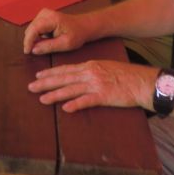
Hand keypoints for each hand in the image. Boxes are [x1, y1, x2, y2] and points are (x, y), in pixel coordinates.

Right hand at [23, 8, 90, 54]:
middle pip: (31, 29)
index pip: (34, 29)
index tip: (27, 52)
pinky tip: (45, 39)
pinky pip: (34, 28)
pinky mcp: (42, 16)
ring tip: (44, 45)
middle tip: (36, 52)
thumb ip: (49, 47)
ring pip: (31, 29)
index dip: (28, 41)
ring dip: (34, 38)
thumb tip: (33, 50)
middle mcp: (45, 13)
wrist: (83, 26)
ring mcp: (43, 13)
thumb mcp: (65, 44)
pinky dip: (37, 35)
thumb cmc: (77, 35)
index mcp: (52, 19)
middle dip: (31, 41)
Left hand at [28, 60, 152, 111]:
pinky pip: (87, 101)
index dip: (50, 73)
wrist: (142, 81)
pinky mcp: (104, 96)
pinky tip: (66, 109)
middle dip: (46, 83)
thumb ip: (91, 71)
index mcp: (90, 66)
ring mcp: (96, 85)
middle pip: (63, 78)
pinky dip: (76, 104)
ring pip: (71, 90)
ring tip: (42, 99)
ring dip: (55, 94)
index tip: (38, 75)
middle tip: (31, 87)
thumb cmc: (126, 75)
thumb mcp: (106, 67)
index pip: (66, 69)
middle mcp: (90, 73)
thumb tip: (78, 77)